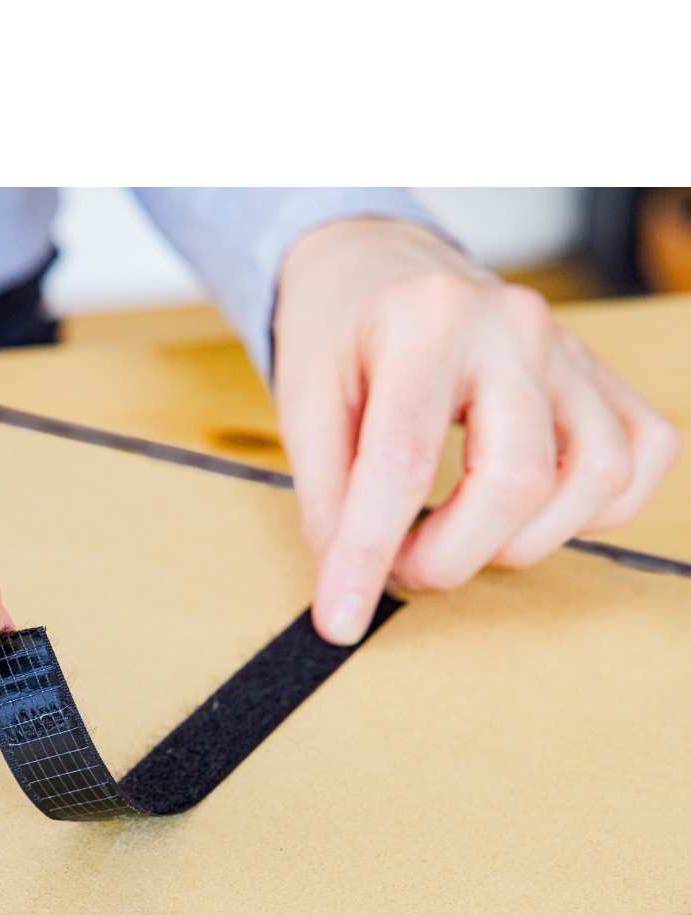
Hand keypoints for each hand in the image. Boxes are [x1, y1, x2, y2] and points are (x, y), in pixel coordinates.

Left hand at [273, 218, 680, 643]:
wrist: (382, 270)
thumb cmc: (342, 334)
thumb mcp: (302, 399)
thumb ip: (324, 489)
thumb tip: (348, 576)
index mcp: (426, 322)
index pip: (402, 465)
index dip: (369, 557)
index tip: (342, 620)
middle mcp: (513, 328)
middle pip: (514, 482)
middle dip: (450, 558)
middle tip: (399, 565)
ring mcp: (571, 351)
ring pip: (593, 479)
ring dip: (518, 542)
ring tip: (453, 537)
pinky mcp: (604, 379)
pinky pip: (636, 462)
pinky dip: (587, 512)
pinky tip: (521, 512)